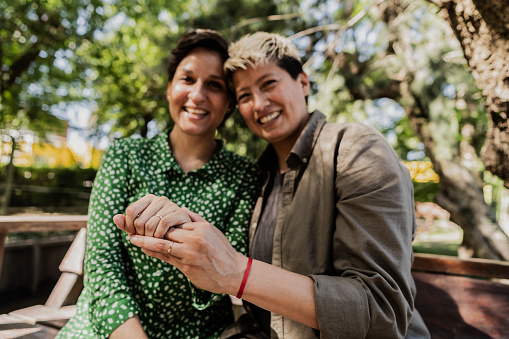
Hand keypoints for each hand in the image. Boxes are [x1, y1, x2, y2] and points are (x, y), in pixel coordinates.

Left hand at [113, 194, 190, 237]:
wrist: (183, 235)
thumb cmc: (159, 231)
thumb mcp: (141, 228)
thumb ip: (127, 224)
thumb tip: (115, 218)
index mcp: (148, 199)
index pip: (131, 210)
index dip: (129, 226)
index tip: (134, 235)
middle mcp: (159, 199)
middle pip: (139, 220)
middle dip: (140, 235)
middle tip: (145, 240)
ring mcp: (170, 205)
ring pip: (150, 224)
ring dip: (150, 237)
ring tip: (153, 241)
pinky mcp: (180, 212)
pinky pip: (163, 225)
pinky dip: (159, 234)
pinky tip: (161, 238)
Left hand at [129, 208, 247, 294]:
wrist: (233, 273)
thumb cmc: (222, 251)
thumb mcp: (212, 231)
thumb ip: (196, 219)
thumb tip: (182, 209)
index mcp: (201, 228)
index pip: (175, 220)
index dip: (160, 220)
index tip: (147, 217)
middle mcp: (195, 238)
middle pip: (167, 230)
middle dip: (150, 229)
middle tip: (134, 226)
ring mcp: (190, 253)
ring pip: (162, 244)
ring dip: (145, 241)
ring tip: (132, 238)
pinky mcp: (186, 267)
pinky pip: (165, 258)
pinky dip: (152, 252)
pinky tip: (143, 249)